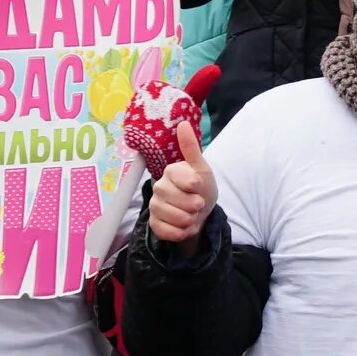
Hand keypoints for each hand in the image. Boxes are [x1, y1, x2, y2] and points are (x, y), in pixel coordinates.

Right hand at [144, 122, 216, 241]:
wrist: (200, 213)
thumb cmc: (201, 188)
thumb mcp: (202, 169)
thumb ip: (191, 148)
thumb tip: (183, 123)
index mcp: (170, 171)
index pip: (186, 181)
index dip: (196, 187)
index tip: (199, 188)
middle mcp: (159, 187)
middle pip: (176, 200)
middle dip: (194, 206)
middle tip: (198, 204)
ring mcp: (154, 206)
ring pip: (171, 217)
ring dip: (188, 220)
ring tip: (191, 215)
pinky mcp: (154, 224)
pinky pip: (165, 231)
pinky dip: (180, 232)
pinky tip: (184, 227)